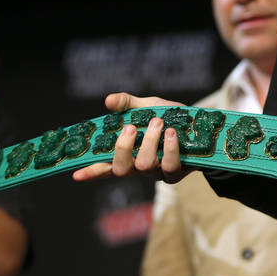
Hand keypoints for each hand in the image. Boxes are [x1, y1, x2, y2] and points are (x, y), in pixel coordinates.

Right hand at [71, 93, 189, 183]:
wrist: (200, 124)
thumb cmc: (168, 116)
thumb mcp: (146, 106)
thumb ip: (127, 104)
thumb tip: (108, 101)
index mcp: (127, 152)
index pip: (104, 166)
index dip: (91, 171)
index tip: (76, 174)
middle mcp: (138, 166)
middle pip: (121, 169)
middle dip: (123, 147)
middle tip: (131, 127)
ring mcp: (157, 172)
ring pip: (144, 165)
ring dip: (150, 142)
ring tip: (158, 123)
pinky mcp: (176, 173)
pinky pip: (169, 167)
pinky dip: (170, 148)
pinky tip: (171, 133)